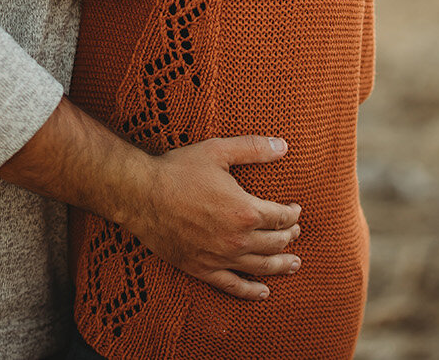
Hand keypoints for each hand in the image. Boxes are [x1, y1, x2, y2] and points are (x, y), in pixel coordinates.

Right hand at [123, 136, 301, 299]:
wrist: (142, 195)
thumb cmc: (179, 170)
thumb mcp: (218, 151)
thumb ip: (253, 148)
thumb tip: (283, 145)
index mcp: (245, 210)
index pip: (280, 217)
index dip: (292, 214)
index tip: (295, 210)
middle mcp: (237, 239)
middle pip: (275, 243)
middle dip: (289, 237)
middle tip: (296, 232)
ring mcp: (221, 258)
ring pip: (261, 268)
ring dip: (281, 266)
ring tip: (294, 264)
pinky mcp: (203, 270)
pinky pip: (233, 286)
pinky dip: (251, 291)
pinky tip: (264, 292)